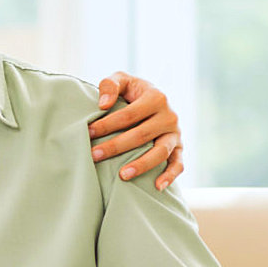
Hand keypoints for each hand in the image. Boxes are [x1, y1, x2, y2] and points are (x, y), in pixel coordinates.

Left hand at [88, 71, 183, 189]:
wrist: (153, 100)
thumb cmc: (132, 92)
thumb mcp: (122, 80)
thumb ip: (110, 85)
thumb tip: (103, 105)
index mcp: (156, 97)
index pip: (129, 114)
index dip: (108, 124)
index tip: (88, 133)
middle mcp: (169, 116)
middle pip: (142, 135)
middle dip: (116, 146)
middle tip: (94, 155)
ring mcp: (175, 134)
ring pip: (160, 152)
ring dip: (142, 165)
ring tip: (122, 175)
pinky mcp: (179, 148)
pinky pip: (178, 164)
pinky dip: (170, 176)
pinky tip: (156, 187)